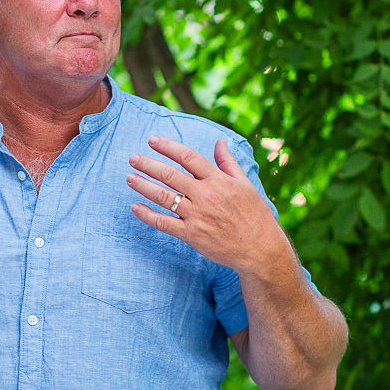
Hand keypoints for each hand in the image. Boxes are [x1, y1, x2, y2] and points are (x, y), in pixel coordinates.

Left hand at [127, 136, 289, 275]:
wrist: (260, 249)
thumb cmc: (254, 215)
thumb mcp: (244, 184)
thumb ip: (228, 162)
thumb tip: (220, 141)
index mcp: (218, 180)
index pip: (188, 157)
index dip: (168, 147)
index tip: (152, 140)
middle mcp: (206, 196)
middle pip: (171, 175)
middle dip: (149, 164)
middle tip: (133, 158)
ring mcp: (197, 216)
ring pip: (164, 197)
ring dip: (144, 186)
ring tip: (129, 178)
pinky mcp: (192, 235)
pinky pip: (165, 223)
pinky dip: (148, 215)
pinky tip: (135, 207)